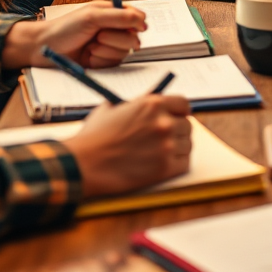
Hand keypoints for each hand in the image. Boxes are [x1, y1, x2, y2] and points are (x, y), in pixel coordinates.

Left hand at [2, 3, 147, 70]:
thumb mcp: (91, 17)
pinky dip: (101, 61)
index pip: (135, 16)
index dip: (138, 23)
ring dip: (106, 51)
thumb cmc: (63, 29)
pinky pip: (113, 64)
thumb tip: (142, 20)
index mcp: (111, 12)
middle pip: (133, 37)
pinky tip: (88, 57)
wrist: (43, 49)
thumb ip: (118, 17)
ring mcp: (107, 46)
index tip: (137, 28)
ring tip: (90, 47)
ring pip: (124, 52)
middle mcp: (112, 29)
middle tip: (98, 36)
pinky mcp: (102, 61)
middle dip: (115, 39)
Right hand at [63, 96, 191, 197]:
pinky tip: (165, 164)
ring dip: (178, 148)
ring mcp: (165, 145)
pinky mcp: (164, 168)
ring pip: (187, 145)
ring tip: (162, 153)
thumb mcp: (114, 108)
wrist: (84, 164)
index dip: (180, 111)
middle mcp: (163, 122)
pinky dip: (177, 164)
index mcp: (152, 103)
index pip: (183, 104)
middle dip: (178, 131)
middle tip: (168, 138)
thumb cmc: (95, 136)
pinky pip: (184, 163)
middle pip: (187, 125)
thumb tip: (151, 103)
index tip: (177, 117)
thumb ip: (136, 105)